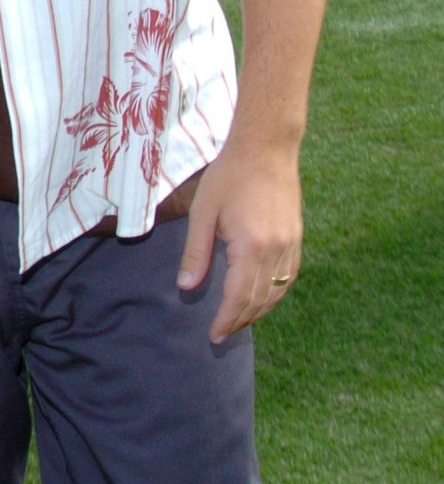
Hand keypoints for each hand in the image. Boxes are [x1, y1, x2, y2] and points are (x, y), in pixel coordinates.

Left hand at [177, 140, 302, 342]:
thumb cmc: (229, 176)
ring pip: (277, 292)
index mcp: (250, 246)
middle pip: (259, 299)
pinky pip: (289, 277)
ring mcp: (291, 244)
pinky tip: (263, 299)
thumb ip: (196, 252)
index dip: (226, 320)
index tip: (214, 336)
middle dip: (240, 320)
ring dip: (259, 311)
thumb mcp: (204, 212)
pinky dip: (276, 294)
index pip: (238, 296)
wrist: (265, 148)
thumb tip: (186, 287)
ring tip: (239, 321)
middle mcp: (276, 250)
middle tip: (222, 334)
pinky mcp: (297, 237)